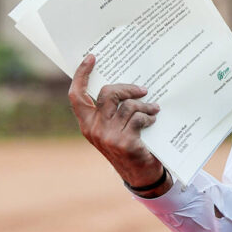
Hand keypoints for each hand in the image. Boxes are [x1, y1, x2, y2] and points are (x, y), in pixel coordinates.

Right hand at [68, 54, 172, 196]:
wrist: (140, 174)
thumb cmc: (129, 145)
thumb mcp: (114, 128)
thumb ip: (112, 110)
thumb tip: (125, 85)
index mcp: (87, 123)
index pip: (76, 95)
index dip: (82, 75)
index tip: (91, 57)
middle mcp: (94, 129)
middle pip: (108, 93)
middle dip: (128, 87)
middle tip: (142, 90)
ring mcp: (108, 136)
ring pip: (128, 105)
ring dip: (145, 105)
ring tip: (154, 108)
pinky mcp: (124, 141)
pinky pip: (139, 117)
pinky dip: (149, 116)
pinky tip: (154, 120)